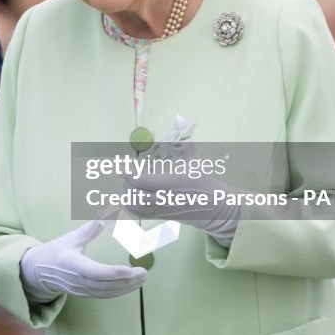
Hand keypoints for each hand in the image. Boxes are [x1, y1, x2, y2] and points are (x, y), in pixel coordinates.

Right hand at [20, 219, 147, 301]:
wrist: (39, 271)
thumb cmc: (57, 251)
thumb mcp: (72, 238)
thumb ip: (92, 228)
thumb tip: (108, 212)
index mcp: (72, 264)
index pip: (95, 272)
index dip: (113, 272)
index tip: (129, 269)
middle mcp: (78, 280)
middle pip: (105, 284)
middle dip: (126, 280)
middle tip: (144, 272)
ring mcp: (82, 289)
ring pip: (107, 292)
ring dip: (127, 287)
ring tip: (143, 278)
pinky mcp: (86, 293)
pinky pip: (106, 295)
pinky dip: (120, 291)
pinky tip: (132, 284)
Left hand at [121, 118, 239, 245]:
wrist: (214, 206)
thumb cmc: (203, 179)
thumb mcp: (194, 157)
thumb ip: (183, 137)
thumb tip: (178, 117)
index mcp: (172, 182)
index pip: (142, 180)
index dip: (128, 173)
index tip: (120, 166)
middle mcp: (165, 197)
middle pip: (135, 192)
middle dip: (127, 181)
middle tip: (126, 171)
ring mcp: (161, 209)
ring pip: (134, 204)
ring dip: (127, 191)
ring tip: (128, 181)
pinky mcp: (160, 217)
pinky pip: (138, 213)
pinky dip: (130, 202)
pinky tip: (131, 192)